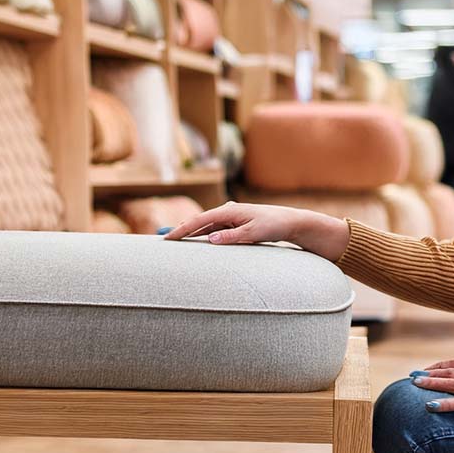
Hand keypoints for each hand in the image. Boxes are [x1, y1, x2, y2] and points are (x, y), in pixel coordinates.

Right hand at [163, 201, 350, 261]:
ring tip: (174, 242)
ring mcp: (230, 217)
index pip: (199, 220)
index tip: (167, 238)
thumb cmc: (273, 225)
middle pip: (199, 222)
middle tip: (163, 240)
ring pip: (205, 226)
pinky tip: (195, 241)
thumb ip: (231, 236)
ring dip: (191, 233)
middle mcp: (227, 211)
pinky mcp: (235, 224)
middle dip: (181, 230)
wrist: (290, 222)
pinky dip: (203, 235)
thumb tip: (210, 239)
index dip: (182, 229)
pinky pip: (214, 230)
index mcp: (229, 210)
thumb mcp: (253, 233)